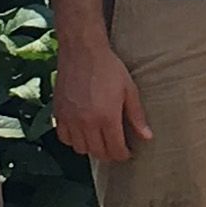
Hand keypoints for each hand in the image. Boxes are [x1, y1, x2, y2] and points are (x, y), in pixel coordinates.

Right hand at [54, 35, 150, 162]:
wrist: (82, 51)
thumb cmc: (109, 68)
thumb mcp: (129, 90)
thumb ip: (136, 116)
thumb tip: (147, 137)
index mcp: (107, 117)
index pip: (115, 150)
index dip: (123, 155)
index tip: (127, 152)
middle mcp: (86, 122)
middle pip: (98, 153)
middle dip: (109, 154)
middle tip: (116, 148)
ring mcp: (70, 119)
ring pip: (80, 148)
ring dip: (91, 148)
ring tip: (100, 139)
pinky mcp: (58, 113)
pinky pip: (64, 138)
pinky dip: (73, 140)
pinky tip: (82, 132)